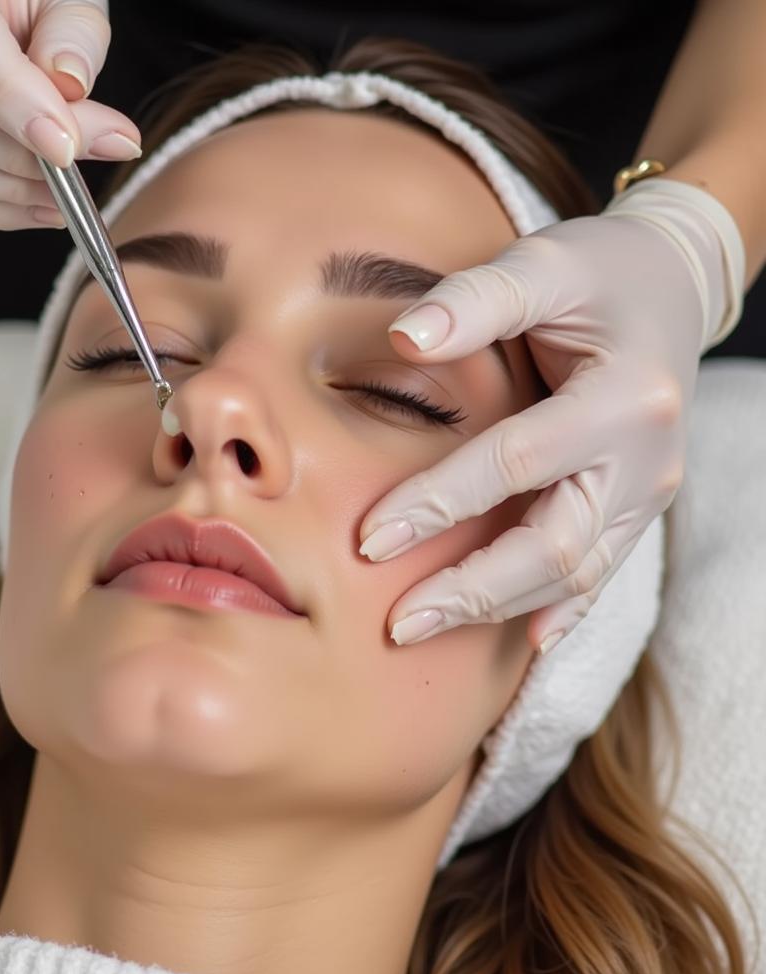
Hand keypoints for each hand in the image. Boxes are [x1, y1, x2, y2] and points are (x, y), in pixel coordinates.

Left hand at [359, 179, 742, 651]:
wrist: (672, 288)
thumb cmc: (600, 272)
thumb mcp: (544, 263)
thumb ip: (475, 299)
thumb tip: (400, 338)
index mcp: (625, 395)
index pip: (516, 463)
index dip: (440, 502)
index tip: (369, 538)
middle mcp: (647, 457)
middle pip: (555, 544)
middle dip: (471, 589)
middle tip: (398, 622)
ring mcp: (650, 492)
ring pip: (576, 573)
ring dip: (498, 608)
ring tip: (425, 628)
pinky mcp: (641, 509)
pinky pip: (603, 574)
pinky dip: (562, 611)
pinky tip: (523, 642)